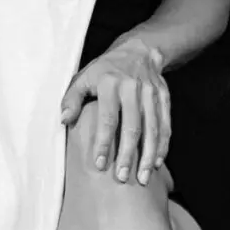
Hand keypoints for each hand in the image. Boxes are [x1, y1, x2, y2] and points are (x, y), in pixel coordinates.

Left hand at [61, 39, 171, 184]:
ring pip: (152, 128)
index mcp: (110, 84)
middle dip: (127, 155)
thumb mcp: (83, 77)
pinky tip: (156, 163)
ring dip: (148, 155)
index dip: (103, 142)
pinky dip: (162, 145)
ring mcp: (151, 93)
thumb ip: (72, 98)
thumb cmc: (104, 70)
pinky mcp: (164, 97)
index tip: (99, 164)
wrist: (137, 50)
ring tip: (142, 178)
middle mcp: (132, 88)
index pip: (107, 118)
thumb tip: (63, 120)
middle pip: (132, 127)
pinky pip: (165, 124)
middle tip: (122, 178)